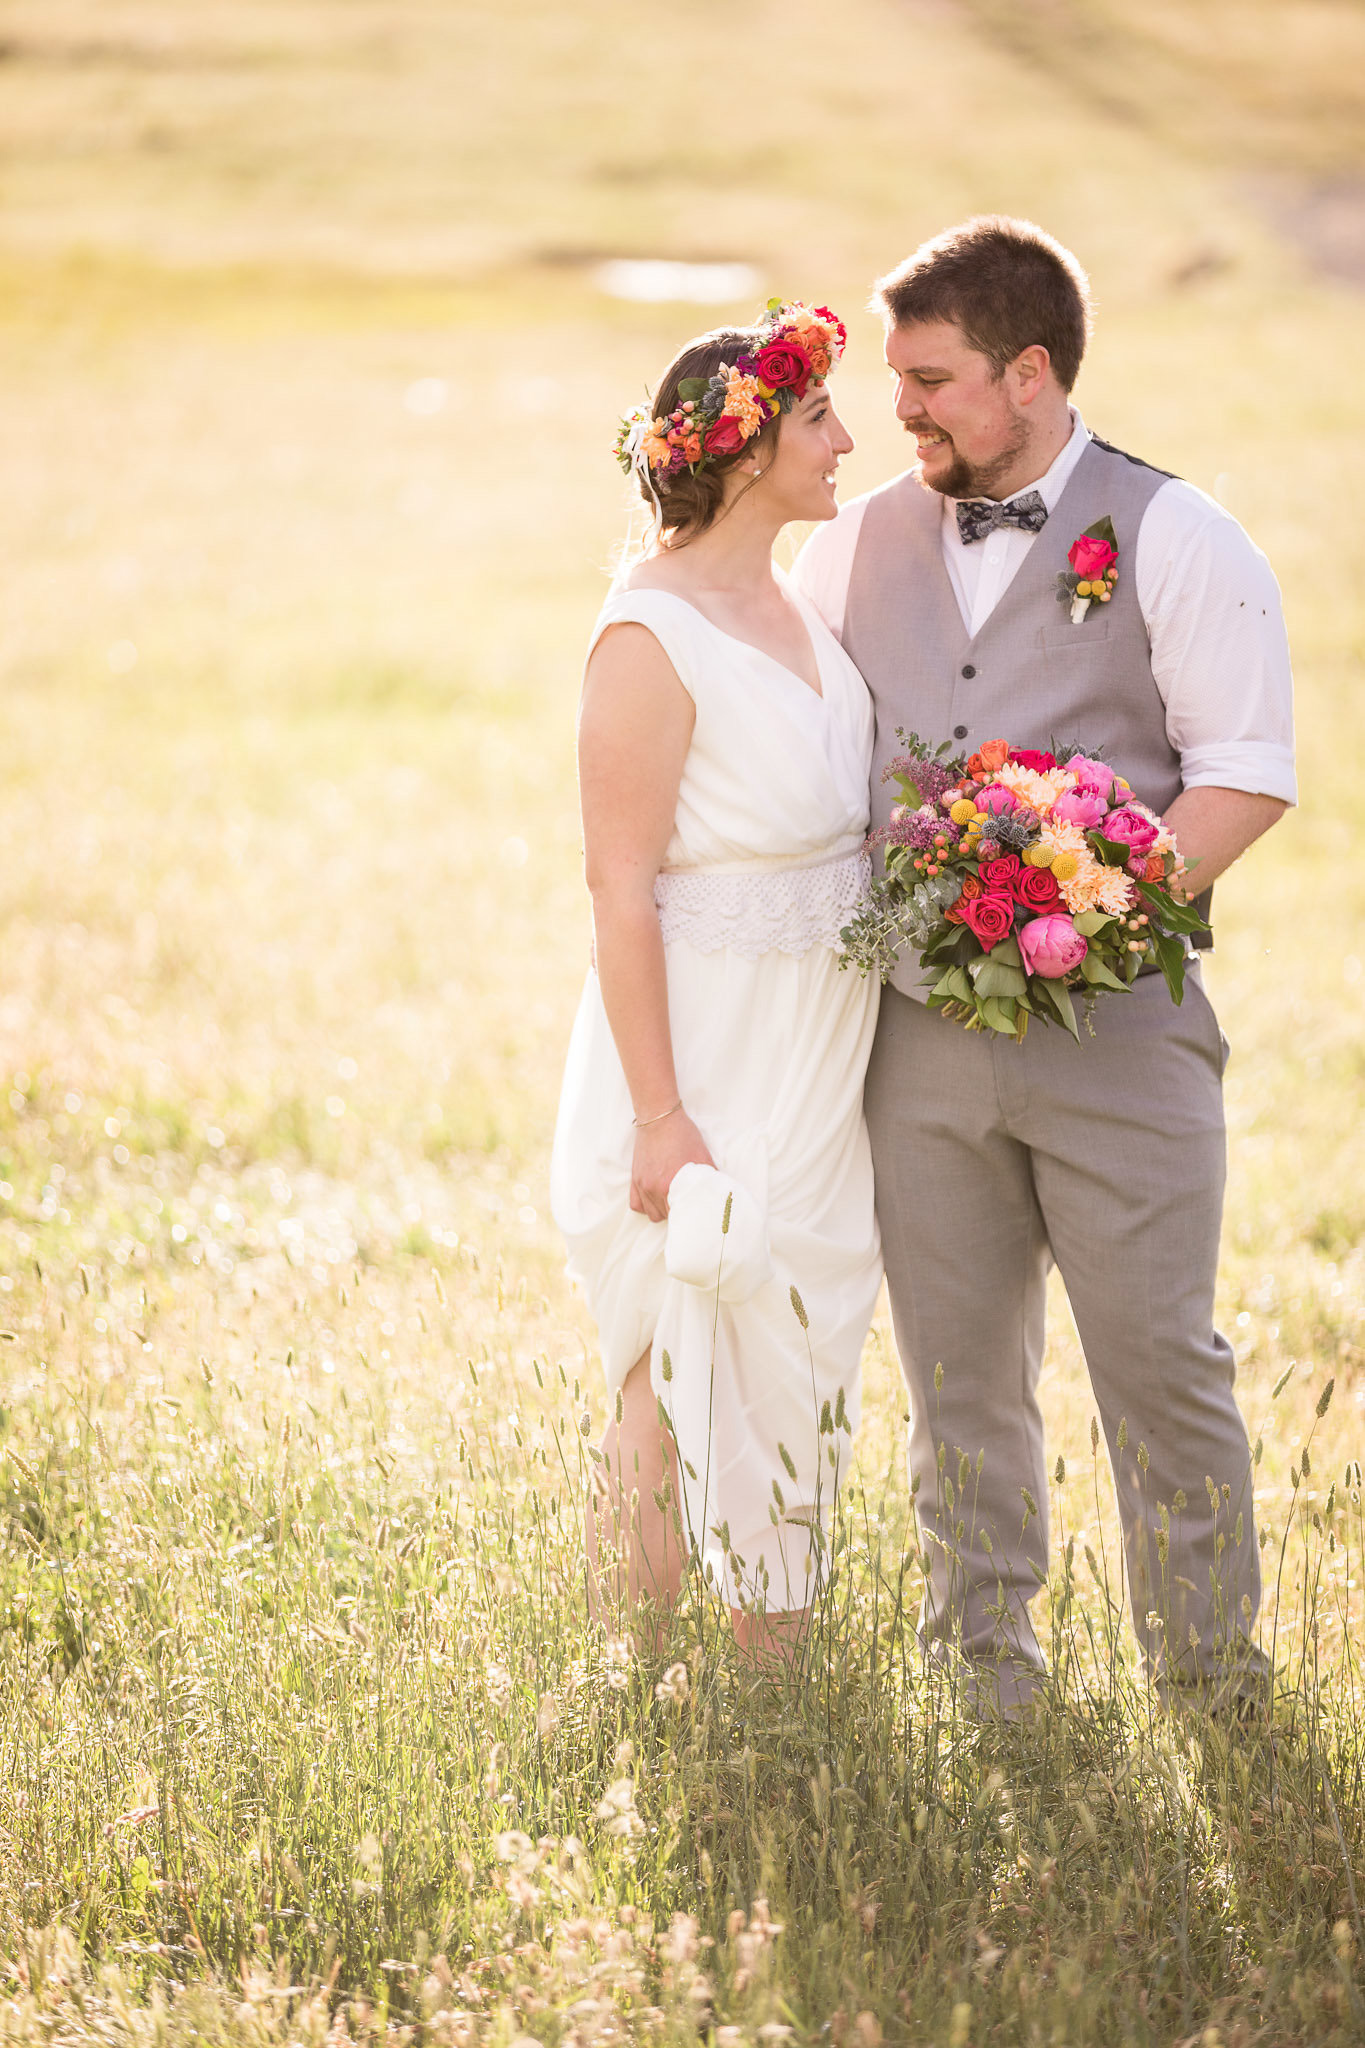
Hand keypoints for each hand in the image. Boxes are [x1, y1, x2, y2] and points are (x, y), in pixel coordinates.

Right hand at [630, 1109, 713, 1223]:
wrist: (659, 1118)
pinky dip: (646, 1206)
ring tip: (672, 1202)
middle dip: (677, 1213)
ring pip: (651, 1214)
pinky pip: (636, 1204)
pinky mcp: (634, 1179)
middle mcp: (653, 1188)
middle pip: (666, 1217)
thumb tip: (719, 1192)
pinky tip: (656, 1199)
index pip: (681, 1214)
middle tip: (687, 1204)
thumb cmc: (682, 1135)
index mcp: (670, 1185)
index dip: (690, 1214)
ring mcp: (642, 1184)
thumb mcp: (703, 1155)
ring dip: (662, 1211)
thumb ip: (709, 1177)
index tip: (696, 1211)